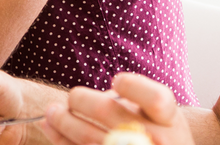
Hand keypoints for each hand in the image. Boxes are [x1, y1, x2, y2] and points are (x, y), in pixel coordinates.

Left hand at [38, 73, 192, 144]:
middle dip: (80, 100)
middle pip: (108, 111)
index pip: (155, 99)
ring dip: (63, 121)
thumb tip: (93, 95)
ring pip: (87, 136)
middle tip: (72, 97)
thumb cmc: (160, 137)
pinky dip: (60, 139)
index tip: (117, 80)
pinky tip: (50, 128)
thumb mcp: (163, 118)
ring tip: (52, 112)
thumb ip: (135, 100)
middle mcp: (156, 140)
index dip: (132, 86)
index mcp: (169, 120)